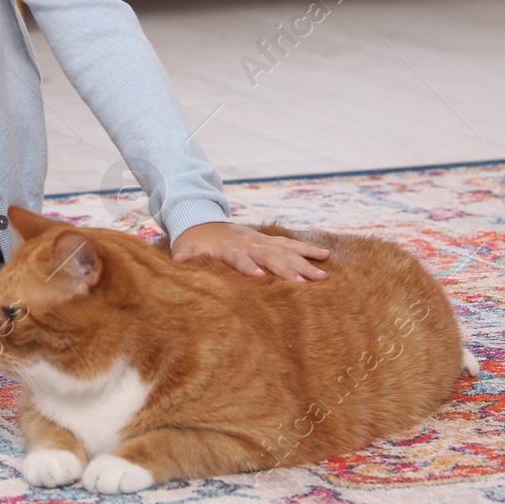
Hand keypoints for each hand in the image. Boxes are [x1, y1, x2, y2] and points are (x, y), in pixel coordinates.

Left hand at [170, 222, 329, 281]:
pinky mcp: (268, 240)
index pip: (238, 258)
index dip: (247, 266)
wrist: (202, 220)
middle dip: (286, 269)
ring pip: (286, 251)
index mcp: (227, 248)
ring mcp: (260, 240)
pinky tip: (326, 256)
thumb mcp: (183, 247)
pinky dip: (307, 250)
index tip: (259, 276)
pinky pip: (291, 245)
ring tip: (323, 276)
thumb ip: (183, 254)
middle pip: (269, 256)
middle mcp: (248, 242)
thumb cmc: (193, 241)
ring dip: (304, 262)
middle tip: (304, 283)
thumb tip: (178, 260)